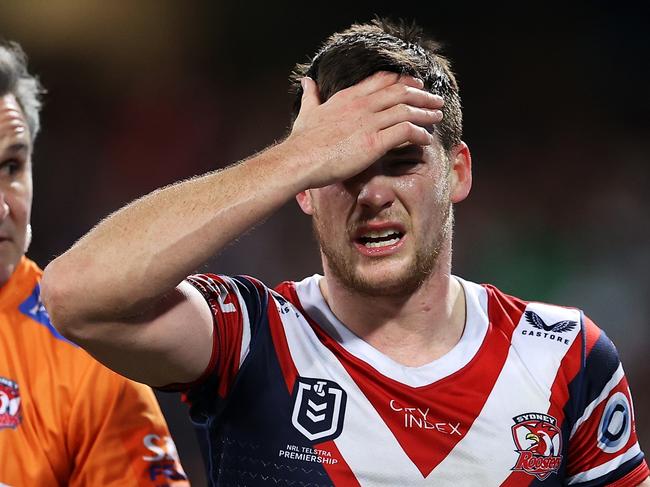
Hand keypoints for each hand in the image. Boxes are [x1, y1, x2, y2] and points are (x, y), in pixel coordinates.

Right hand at [283, 71, 443, 188]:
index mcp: (348, 97)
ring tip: (437, 116)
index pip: (382, 80)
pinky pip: (405, 132)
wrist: (299, 159)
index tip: (415, 85)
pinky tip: (426, 138)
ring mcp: (368, 123)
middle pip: (400, 92)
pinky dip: (419, 133)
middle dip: (421, 95)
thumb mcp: (307, 112)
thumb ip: (311, 96)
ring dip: (425, 112)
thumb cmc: (302, 141)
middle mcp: (361, 105)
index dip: (402, 81)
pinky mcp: (374, 143)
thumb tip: (307, 82)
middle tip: (434, 99)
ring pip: (406, 110)